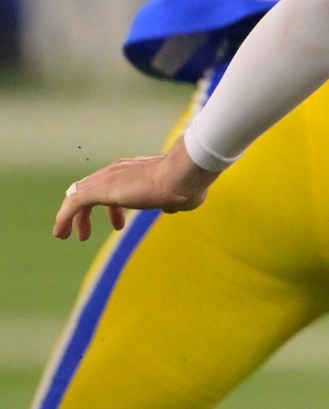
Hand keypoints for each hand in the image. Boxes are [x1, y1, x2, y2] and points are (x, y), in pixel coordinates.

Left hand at [54, 142, 217, 239]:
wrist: (182, 175)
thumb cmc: (187, 186)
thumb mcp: (181, 198)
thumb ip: (171, 202)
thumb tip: (170, 207)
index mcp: (133, 172)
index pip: (113, 187)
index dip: (113, 209)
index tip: (117, 225)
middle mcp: (116, 172)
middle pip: (90, 190)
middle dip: (86, 214)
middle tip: (85, 234)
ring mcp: (107, 179)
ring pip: (78, 197)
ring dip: (72, 218)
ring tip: (67, 236)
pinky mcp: (100, 190)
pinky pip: (73, 204)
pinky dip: (64, 218)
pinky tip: (61, 233)